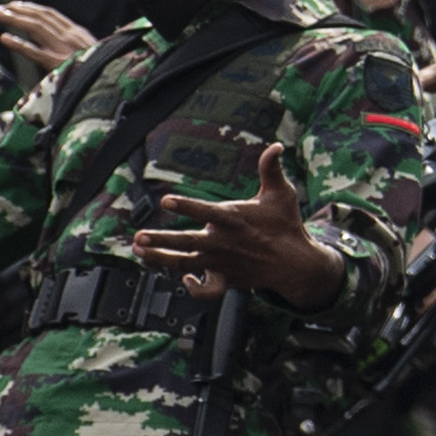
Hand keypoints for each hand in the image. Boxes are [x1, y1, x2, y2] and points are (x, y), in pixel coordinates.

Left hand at [0, 0, 96, 73]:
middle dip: (16, 10)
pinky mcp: (59, 65)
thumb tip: (62, 40)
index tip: (14, 5)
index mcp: (78, 33)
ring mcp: (65, 49)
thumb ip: (77, 44)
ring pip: (36, 28)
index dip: (30, 8)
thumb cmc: (104, 70)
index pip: (50, 15)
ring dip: (13, 20)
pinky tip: (5, 38)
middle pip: (40, 17)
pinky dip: (19, 44)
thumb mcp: (94, 51)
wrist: (117, 82)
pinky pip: (35, 52)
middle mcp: (70, 37)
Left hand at [134, 143, 340, 304]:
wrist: (296, 263)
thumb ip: (271, 169)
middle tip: (140, 236)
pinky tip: (184, 277)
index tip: (166, 201)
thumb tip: (277, 146)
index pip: (207, 212)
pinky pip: (207, 289)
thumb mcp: (282, 194)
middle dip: (162, 240)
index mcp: (235, 219)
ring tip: (140, 251)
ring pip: (186, 263)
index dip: (186, 206)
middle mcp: (225, 242)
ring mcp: (222, 261)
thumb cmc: (286, 225)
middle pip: (188, 242)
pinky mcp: (225, 277)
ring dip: (161, 258)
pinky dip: (194, 287)